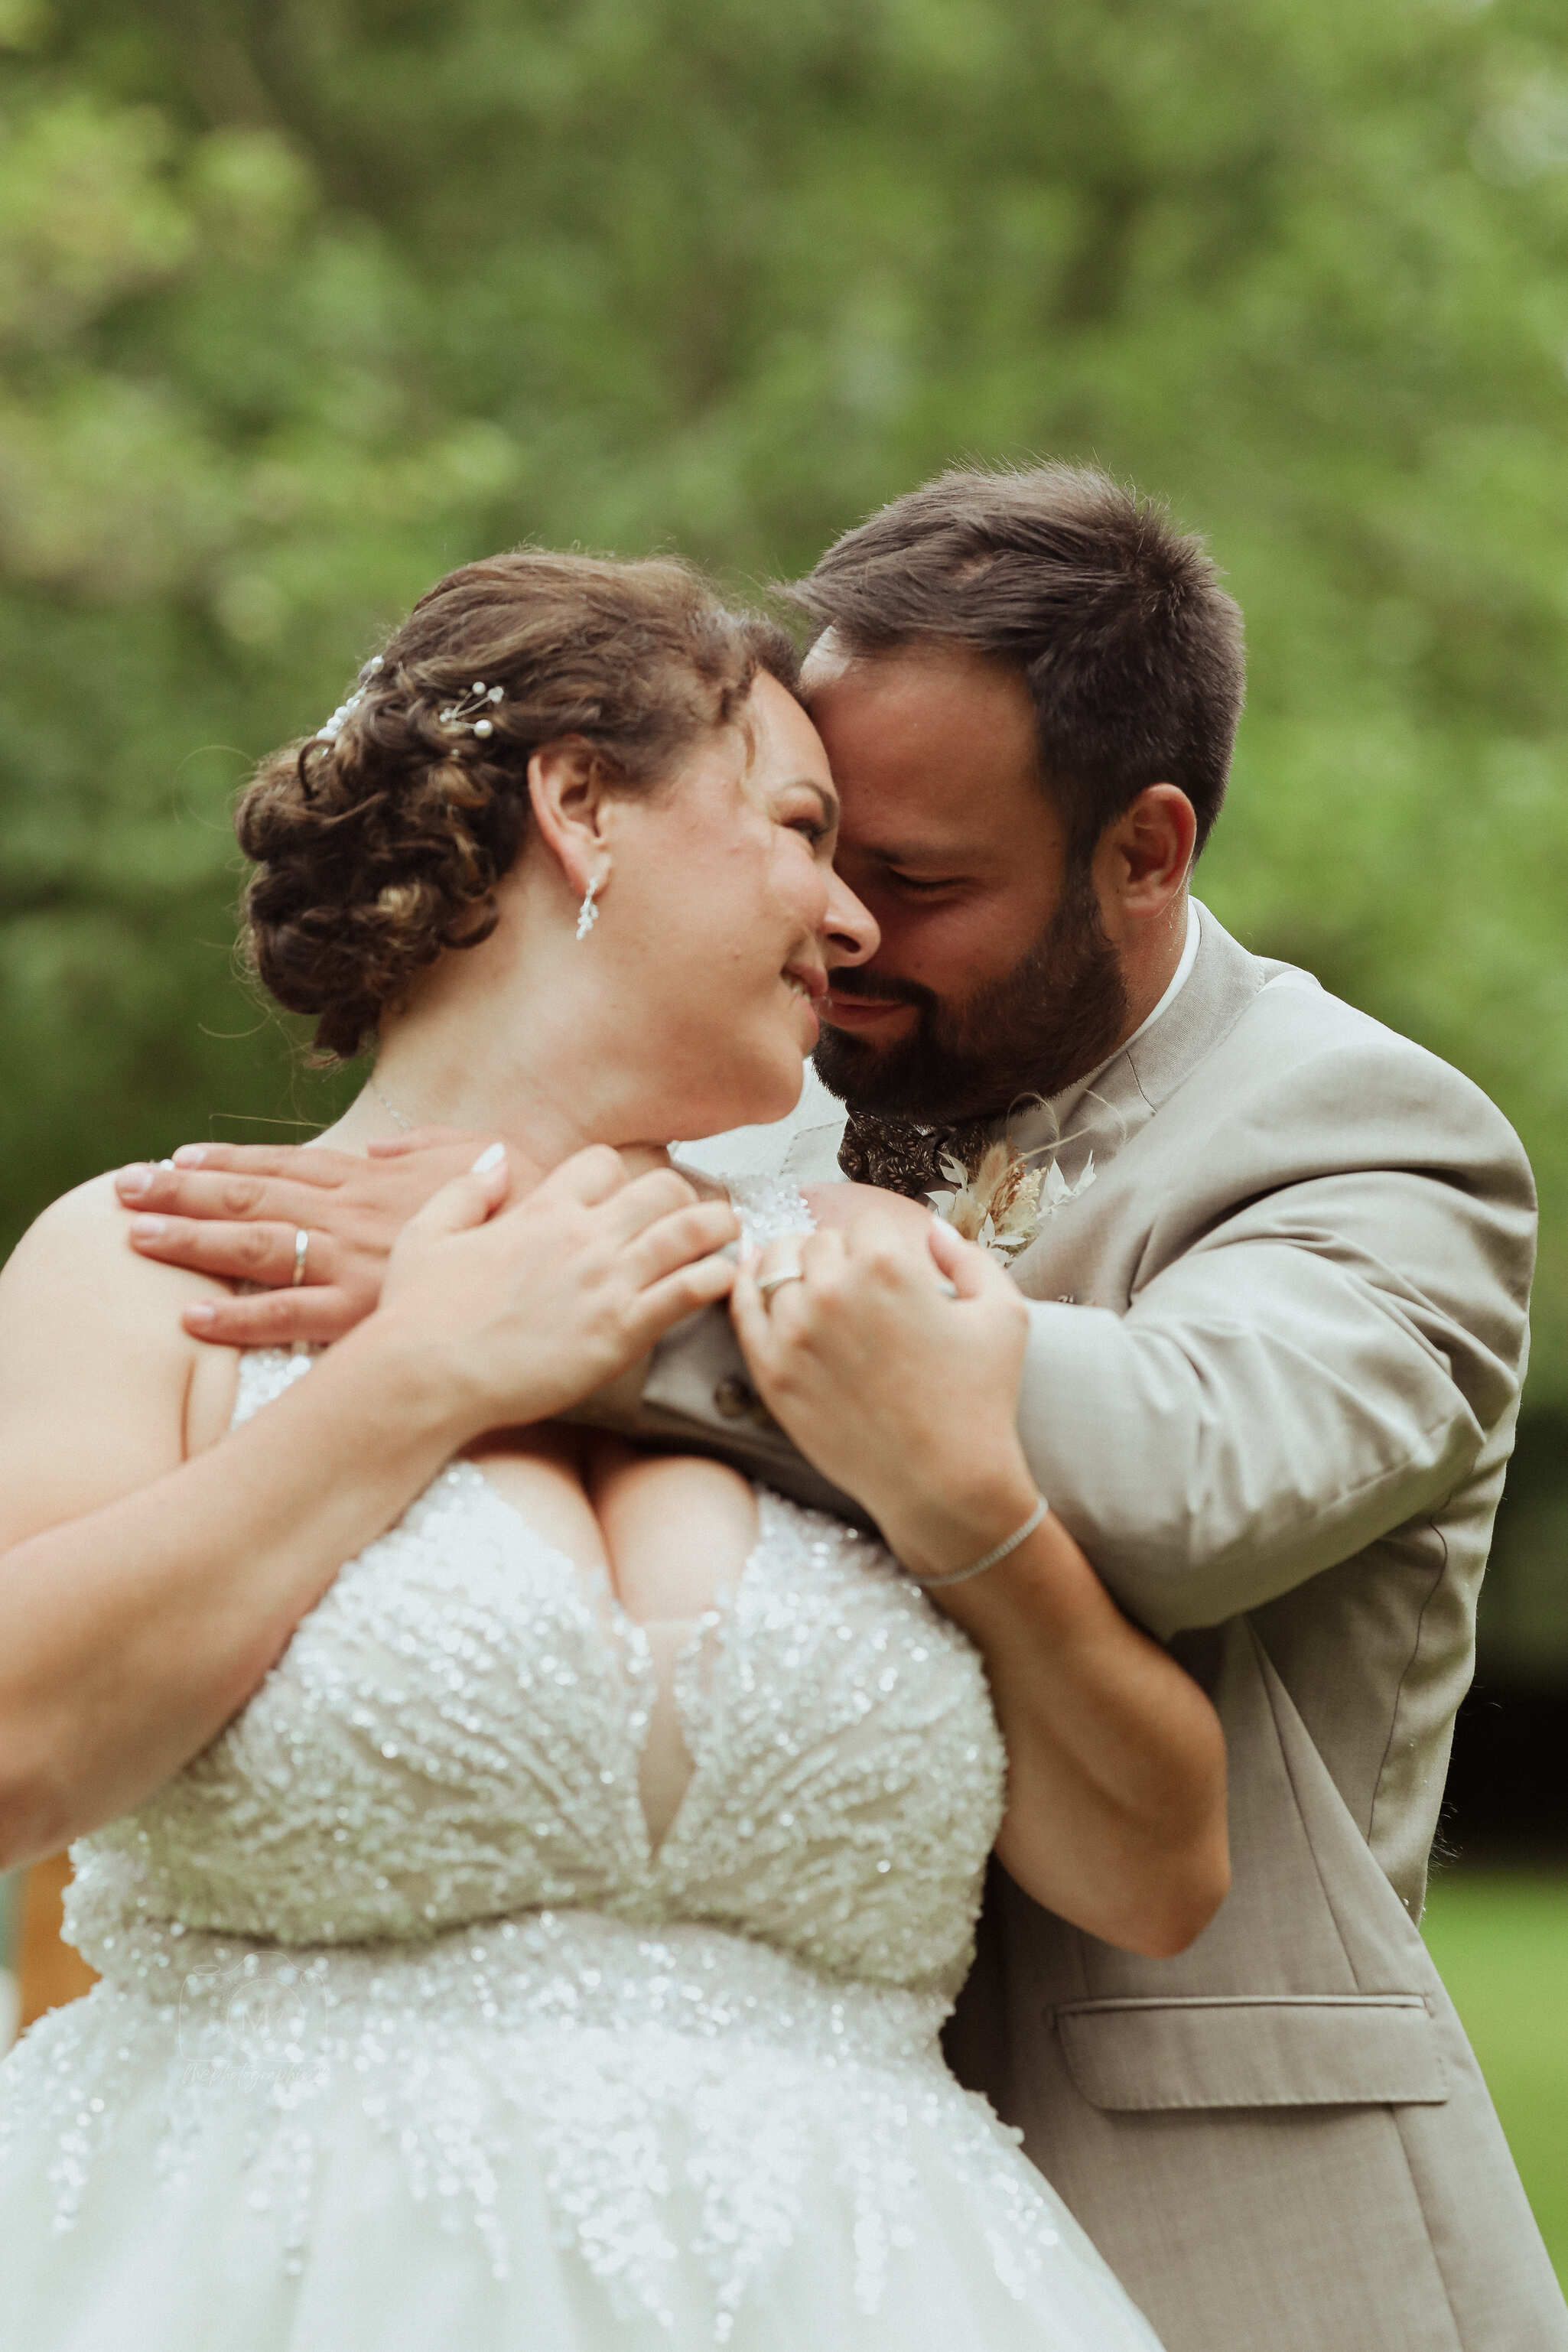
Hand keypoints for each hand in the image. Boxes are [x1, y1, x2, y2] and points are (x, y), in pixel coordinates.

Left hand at [114, 1130, 506, 1347]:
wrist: (562, 1247)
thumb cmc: (529, 1203)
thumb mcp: (480, 1158)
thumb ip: (425, 1149)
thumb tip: (379, 1148)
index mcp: (374, 1179)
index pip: (284, 1164)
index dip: (226, 1162)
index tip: (175, 1160)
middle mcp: (351, 1213)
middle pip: (251, 1197)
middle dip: (183, 1193)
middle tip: (123, 1190)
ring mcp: (352, 1260)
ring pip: (256, 1247)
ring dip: (192, 1241)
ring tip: (135, 1237)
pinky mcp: (364, 1309)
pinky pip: (288, 1315)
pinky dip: (238, 1317)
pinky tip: (191, 1316)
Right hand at [382, 1143, 739, 1436]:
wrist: (426, 1376)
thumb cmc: (419, 1314)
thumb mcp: (425, 1235)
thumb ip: (466, 1191)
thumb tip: (496, 1161)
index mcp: (541, 1210)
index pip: (605, 1162)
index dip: (618, 1176)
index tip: (623, 1199)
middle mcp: (583, 1238)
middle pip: (664, 1188)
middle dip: (683, 1197)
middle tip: (687, 1218)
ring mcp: (607, 1283)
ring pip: (692, 1230)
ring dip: (718, 1229)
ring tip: (727, 1238)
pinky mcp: (623, 1331)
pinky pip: (692, 1290)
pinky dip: (716, 1279)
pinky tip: (720, 1281)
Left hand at [731, 1215, 1038, 1577]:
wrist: (944, 1483)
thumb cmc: (980, 1400)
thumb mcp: (1004, 1314)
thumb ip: (968, 1256)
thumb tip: (931, 1229)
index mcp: (888, 1266)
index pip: (867, 1224)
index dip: (882, 1246)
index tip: (891, 1272)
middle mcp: (833, 1289)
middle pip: (817, 1242)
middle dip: (838, 1257)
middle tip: (858, 1290)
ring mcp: (794, 1331)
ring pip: (775, 1267)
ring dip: (794, 1271)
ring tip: (813, 1289)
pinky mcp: (771, 1370)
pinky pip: (743, 1308)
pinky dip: (747, 1289)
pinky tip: (756, 1285)